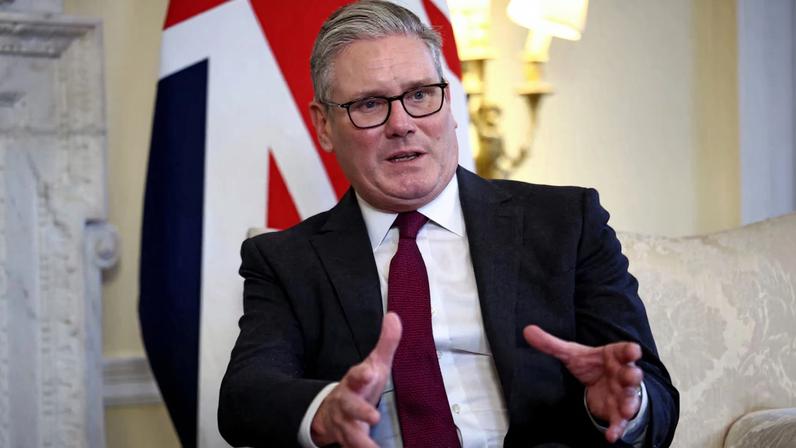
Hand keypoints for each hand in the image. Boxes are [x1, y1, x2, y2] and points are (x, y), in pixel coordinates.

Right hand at [311, 312, 401, 446]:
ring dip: (361, 442)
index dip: (362, 374)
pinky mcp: (347, 439)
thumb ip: (386, 344)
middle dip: (360, 410)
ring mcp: (344, 422)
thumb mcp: (374, 364)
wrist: (331, 410)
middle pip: (350, 405)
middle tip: (374, 416)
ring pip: (349, 432)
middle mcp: (347, 402)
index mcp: (355, 381)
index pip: (357, 375)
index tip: (370, 371)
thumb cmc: (360, 385)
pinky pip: (354, 447)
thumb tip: (394, 316)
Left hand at [523, 325, 642, 442]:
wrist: (601, 383)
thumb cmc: (592, 365)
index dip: (629, 350)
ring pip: (629, 398)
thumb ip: (551, 344)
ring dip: (629, 404)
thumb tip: (527, 330)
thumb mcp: (571, 354)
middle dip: (632, 375)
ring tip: (625, 409)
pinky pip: (619, 421)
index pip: (625, 350)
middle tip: (632, 375)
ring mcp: (622, 394)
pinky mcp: (617, 411)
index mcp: (614, 356)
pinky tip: (611, 436)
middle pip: (631, 374)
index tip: (633, 350)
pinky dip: (617, 428)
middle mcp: (622, 374)